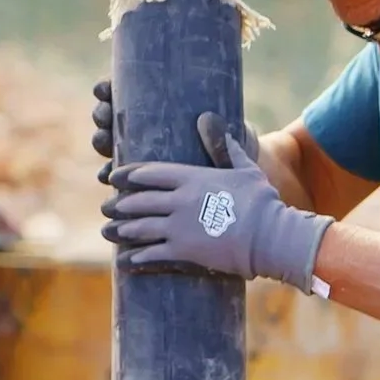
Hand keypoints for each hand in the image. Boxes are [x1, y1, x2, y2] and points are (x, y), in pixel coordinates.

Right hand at [92, 85, 251, 181]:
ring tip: (102, 141)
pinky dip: (108, 173)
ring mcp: (142, 152)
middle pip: (112, 116)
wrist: (236, 185)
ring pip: (110, 143)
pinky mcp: (142, 179)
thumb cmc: (230, 152)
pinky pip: (120, 175)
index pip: (126, 92)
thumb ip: (217, 137)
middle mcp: (146, 129)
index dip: (107, 89)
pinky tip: (105, 177)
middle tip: (104, 116)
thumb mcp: (225, 141)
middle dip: (102, 114)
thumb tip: (208, 119)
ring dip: (101, 141)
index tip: (102, 89)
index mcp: (161, 109)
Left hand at [103, 143, 328, 292]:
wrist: (271, 237)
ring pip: (140, 228)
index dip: (129, 175)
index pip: (151, 173)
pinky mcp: (184, 252)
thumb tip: (209, 118)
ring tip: (110, 232)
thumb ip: (224, 146)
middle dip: (121, 204)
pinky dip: (136, 258)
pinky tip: (126, 261)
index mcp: (192, 178)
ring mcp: (179, 227)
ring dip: (122, 231)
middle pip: (140, 201)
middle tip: (108, 207)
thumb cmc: (261, 200)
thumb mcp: (244, 167)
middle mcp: (180, 201)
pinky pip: (152, 255)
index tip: (115, 177)